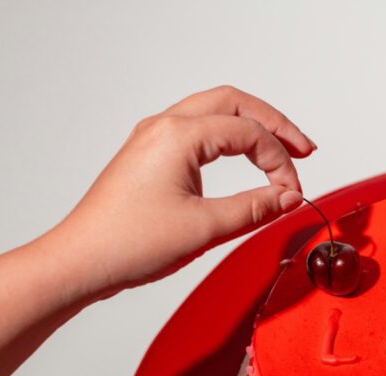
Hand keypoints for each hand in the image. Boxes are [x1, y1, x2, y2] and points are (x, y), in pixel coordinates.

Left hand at [44, 85, 313, 299]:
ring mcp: (152, 138)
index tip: (292, 192)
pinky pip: (197, 130)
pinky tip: (241, 157)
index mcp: (178, 136)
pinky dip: (227, 138)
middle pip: (234, 103)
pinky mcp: (148, 155)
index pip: (249, 134)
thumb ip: (255, 209)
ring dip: (251, 127)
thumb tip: (287, 199)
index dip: (280, 161)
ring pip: (214, 111)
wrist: (82, 261)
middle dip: (274, 125)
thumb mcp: (206, 228)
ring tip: (279, 150)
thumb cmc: (128, 243)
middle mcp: (164, 127)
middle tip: (303, 149)